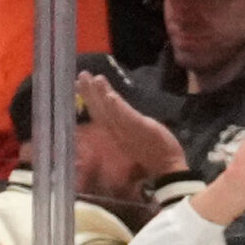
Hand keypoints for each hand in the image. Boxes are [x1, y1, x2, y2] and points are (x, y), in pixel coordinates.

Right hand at [77, 70, 188, 184]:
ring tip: (94, 78)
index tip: (78, 83)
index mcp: (115, 132)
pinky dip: (117, 107)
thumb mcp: (135, 138)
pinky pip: (126, 117)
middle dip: (89, 93)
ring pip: (109, 112)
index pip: (99, 113)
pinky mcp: (139, 130)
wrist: (166, 168)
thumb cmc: (152, 154)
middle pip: (100, 110)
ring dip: (100, 95)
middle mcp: (116, 131)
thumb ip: (125, 125)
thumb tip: (116, 112)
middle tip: (81, 75)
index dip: (89, 98)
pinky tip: (110, 96)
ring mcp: (126, 132)